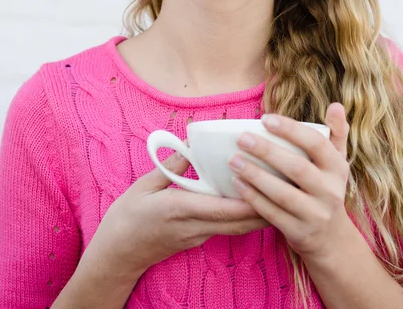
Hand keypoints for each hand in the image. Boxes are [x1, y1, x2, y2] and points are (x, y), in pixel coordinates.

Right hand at [83, 150, 269, 279]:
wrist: (117, 255)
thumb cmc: (126, 218)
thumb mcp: (143, 185)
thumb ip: (170, 166)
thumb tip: (192, 147)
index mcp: (178, 209)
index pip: (219, 208)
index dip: (246, 200)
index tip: (266, 185)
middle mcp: (193, 226)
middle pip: (237, 222)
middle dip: (264, 207)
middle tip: (284, 187)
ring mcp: (197, 236)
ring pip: (236, 228)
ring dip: (258, 214)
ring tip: (278, 193)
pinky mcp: (198, 239)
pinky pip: (227, 229)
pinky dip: (243, 217)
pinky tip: (254, 202)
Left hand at [227, 103, 351, 261]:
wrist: (332, 239)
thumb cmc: (327, 188)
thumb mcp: (337, 162)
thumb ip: (336, 133)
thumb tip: (336, 104)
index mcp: (337, 168)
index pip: (316, 143)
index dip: (291, 130)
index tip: (265, 119)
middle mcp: (330, 191)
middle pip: (297, 168)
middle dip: (267, 151)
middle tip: (242, 138)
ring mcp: (315, 214)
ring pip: (282, 193)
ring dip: (255, 175)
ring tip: (233, 160)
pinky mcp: (299, 232)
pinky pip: (272, 214)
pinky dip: (253, 199)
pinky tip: (237, 184)